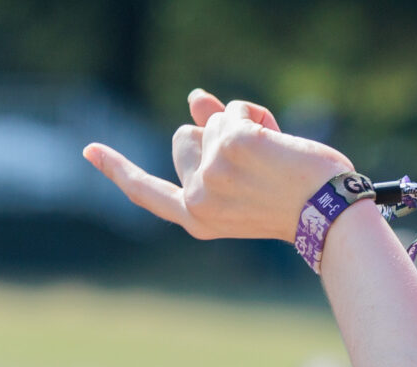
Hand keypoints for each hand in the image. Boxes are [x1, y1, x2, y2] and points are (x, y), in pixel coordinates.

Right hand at [84, 91, 353, 244]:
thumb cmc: (295, 203)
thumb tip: (194, 98)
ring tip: (272, 155)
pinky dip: (258, 118)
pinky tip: (278, 143)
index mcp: (197, 218)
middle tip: (257, 165)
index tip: (89, 150)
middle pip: (184, 138)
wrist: (327, 212)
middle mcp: (196, 198)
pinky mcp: (228, 146)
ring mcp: (210, 172)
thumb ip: (215, 142)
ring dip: (240, 126)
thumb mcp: (246, 179)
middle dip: (215, 136)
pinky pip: (235, 111)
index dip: (117, 169)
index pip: (146, 191)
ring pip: (210, 122)